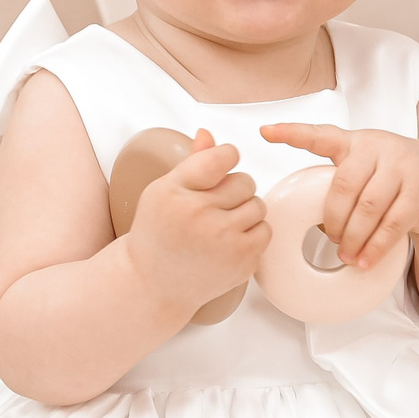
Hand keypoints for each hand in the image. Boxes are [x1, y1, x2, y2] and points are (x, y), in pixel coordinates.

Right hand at [123, 130, 268, 311]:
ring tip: (221, 224)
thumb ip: (192, 162)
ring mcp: (222, 241)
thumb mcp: (162, 192)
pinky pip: (265, 231)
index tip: (220, 167)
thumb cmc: (157, 234)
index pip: (221, 157)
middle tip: (214, 205)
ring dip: (245, 212)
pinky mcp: (241, 262)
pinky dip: (252, 234)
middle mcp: (198, 215)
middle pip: (245, 181)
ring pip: (259, 205)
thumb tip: (209, 134)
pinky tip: (229, 241)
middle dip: (234, 190)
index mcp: (175, 193)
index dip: (226, 158)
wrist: (153, 283)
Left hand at [260, 124, 418, 269]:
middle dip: (332, 218)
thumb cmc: (398, 175)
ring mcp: (402, 169)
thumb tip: (308, 217)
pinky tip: (364, 260)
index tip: (264, 131)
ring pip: (367, 208)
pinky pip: (391, 225)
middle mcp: (379, 148)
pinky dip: (374, 247)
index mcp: (358, 142)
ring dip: (352, 237)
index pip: (321, 134)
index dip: (291, 133)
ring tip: (345, 254)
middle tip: (328, 237)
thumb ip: (344, 177)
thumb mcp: (371, 164)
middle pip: (344, 186)